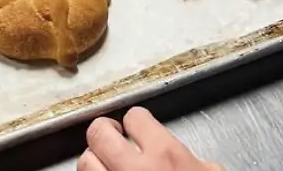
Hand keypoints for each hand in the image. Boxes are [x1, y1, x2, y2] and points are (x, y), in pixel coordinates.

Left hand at [78, 108, 222, 170]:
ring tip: (104, 163)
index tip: (137, 127)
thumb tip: (196, 160)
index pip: (135, 117)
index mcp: (166, 156)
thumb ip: (197, 161)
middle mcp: (135, 170)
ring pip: (85, 162)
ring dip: (93, 161)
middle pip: (98, 133)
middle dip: (104, 133)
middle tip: (111, 138)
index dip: (136, 121)